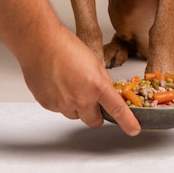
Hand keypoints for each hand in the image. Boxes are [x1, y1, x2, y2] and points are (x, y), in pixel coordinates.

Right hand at [20, 25, 140, 135]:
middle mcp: (80, 99)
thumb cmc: (65, 46)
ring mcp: (62, 104)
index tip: (133, 129)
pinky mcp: (48, 104)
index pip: (117, 109)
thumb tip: (106, 91)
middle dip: (96, 114)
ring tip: (70, 84)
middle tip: (92, 99)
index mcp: (96, 86)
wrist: (40, 43)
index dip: (128, 122)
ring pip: (75, 115)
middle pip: (94, 121)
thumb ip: (102, 80)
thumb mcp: (94, 61)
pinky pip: (59, 109)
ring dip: (77, 107)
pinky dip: (61, 101)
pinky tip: (58, 84)